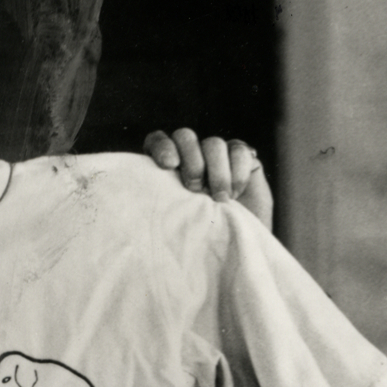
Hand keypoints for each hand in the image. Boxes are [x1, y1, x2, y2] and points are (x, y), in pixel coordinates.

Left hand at [144, 129, 273, 231]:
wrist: (236, 250)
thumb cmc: (200, 242)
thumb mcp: (175, 224)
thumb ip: (163, 204)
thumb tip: (145, 198)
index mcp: (167, 170)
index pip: (157, 141)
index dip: (162, 147)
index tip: (169, 165)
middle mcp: (191, 158)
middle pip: (185, 137)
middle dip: (191, 160)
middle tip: (196, 188)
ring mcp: (217, 156)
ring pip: (214, 143)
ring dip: (217, 171)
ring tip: (220, 198)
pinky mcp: (241, 159)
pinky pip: (239, 150)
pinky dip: (238, 170)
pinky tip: (235, 192)